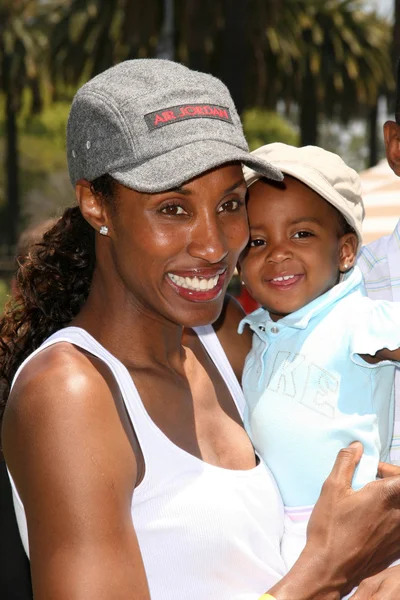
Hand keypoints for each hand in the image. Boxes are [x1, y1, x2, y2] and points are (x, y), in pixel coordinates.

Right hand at [267, 443, 399, 599]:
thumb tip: (356, 446)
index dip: (389, 469)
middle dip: (388, 483)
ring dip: (389, 501)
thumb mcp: (332, 487)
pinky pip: (397, 525)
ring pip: (399, 508)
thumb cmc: (331, 528)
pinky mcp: (397, 548)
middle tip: (368, 485)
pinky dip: (388, 518)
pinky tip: (369, 523)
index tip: (372, 471)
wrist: (331, 568)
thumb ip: (346, 462)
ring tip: (368, 504)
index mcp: (388, 495)